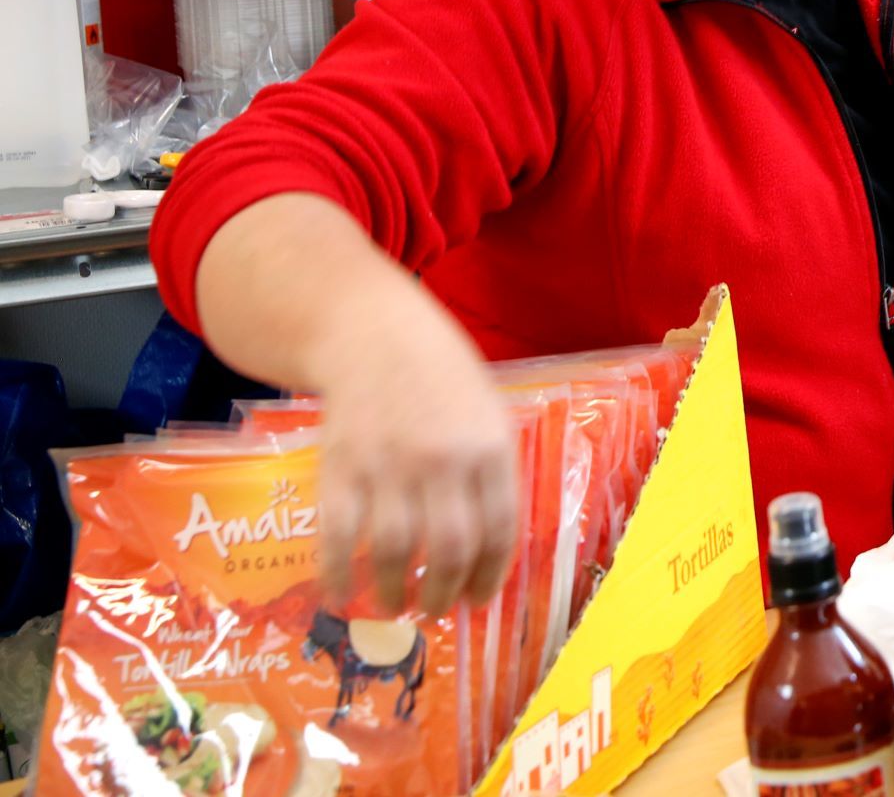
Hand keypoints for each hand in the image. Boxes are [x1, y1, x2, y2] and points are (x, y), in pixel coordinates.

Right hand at [305, 311, 518, 615]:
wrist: (374, 337)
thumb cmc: (442, 380)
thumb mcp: (488, 415)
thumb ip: (493, 475)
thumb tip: (491, 550)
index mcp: (489, 448)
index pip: (501, 530)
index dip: (491, 576)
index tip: (478, 600)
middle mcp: (442, 461)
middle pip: (450, 550)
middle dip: (444, 594)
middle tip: (436, 611)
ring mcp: (388, 465)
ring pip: (395, 551)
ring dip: (394, 593)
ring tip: (396, 607)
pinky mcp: (340, 468)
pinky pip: (339, 536)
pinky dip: (338, 575)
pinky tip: (342, 597)